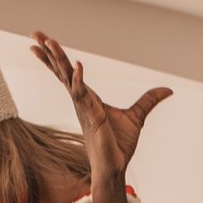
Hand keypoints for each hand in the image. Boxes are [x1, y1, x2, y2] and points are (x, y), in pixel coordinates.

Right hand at [29, 32, 170, 202]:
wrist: (115, 168)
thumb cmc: (119, 145)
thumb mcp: (137, 116)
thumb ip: (149, 100)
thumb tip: (168, 90)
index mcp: (87, 99)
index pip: (68, 73)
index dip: (55, 58)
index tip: (43, 42)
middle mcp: (81, 102)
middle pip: (62, 72)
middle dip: (48, 53)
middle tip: (34, 34)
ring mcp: (84, 109)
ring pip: (68, 79)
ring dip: (59, 61)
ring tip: (49, 42)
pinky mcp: (93, 118)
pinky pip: (84, 96)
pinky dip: (80, 81)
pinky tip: (79, 66)